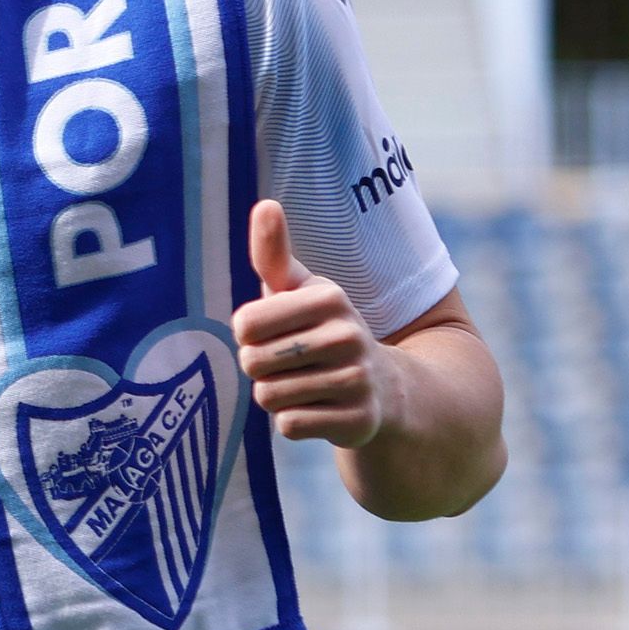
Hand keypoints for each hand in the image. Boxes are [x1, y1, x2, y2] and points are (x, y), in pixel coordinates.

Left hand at [231, 201, 381, 447]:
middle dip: (260, 367)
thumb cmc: (322, 330)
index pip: (245, 324)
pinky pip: (289, 425)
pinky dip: (294, 421)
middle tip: (290, 362)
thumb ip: (273, 252)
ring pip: (269, 397)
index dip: (249, 334)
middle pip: (252, 362)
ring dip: (277, 395)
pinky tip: (319, 408)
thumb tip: (264, 204)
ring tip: (306, 384)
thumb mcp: (300, 290)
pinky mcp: (357, 420)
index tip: (274, 331)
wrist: (384, 388)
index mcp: (329, 297)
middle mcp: (347, 335)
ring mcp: (356, 379)